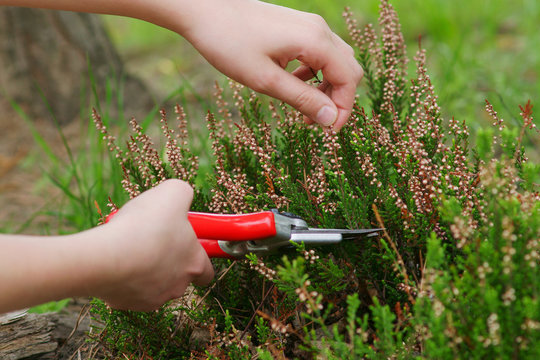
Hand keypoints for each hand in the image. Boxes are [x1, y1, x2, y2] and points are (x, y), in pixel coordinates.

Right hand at [98, 180, 213, 310]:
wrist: (105, 256)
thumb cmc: (145, 225)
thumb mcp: (174, 192)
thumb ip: (184, 194)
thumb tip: (182, 197)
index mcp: (195, 264)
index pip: (207, 270)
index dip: (198, 254)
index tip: (185, 240)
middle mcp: (178, 286)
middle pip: (178, 275)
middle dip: (167, 258)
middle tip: (152, 237)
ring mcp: (152, 299)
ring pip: (152, 282)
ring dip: (145, 267)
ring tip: (130, 245)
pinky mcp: (125, 304)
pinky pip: (127, 289)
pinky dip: (122, 275)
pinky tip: (114, 259)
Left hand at [176, 0, 362, 129]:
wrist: (203, 8)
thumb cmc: (229, 43)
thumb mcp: (265, 79)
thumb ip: (302, 99)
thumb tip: (331, 119)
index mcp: (315, 40)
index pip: (348, 79)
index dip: (343, 109)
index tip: (327, 132)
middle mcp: (318, 29)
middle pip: (347, 69)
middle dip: (336, 99)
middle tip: (314, 122)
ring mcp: (308, 25)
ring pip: (334, 62)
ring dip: (325, 87)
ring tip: (302, 107)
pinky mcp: (296, 27)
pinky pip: (318, 53)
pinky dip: (313, 74)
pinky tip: (291, 83)